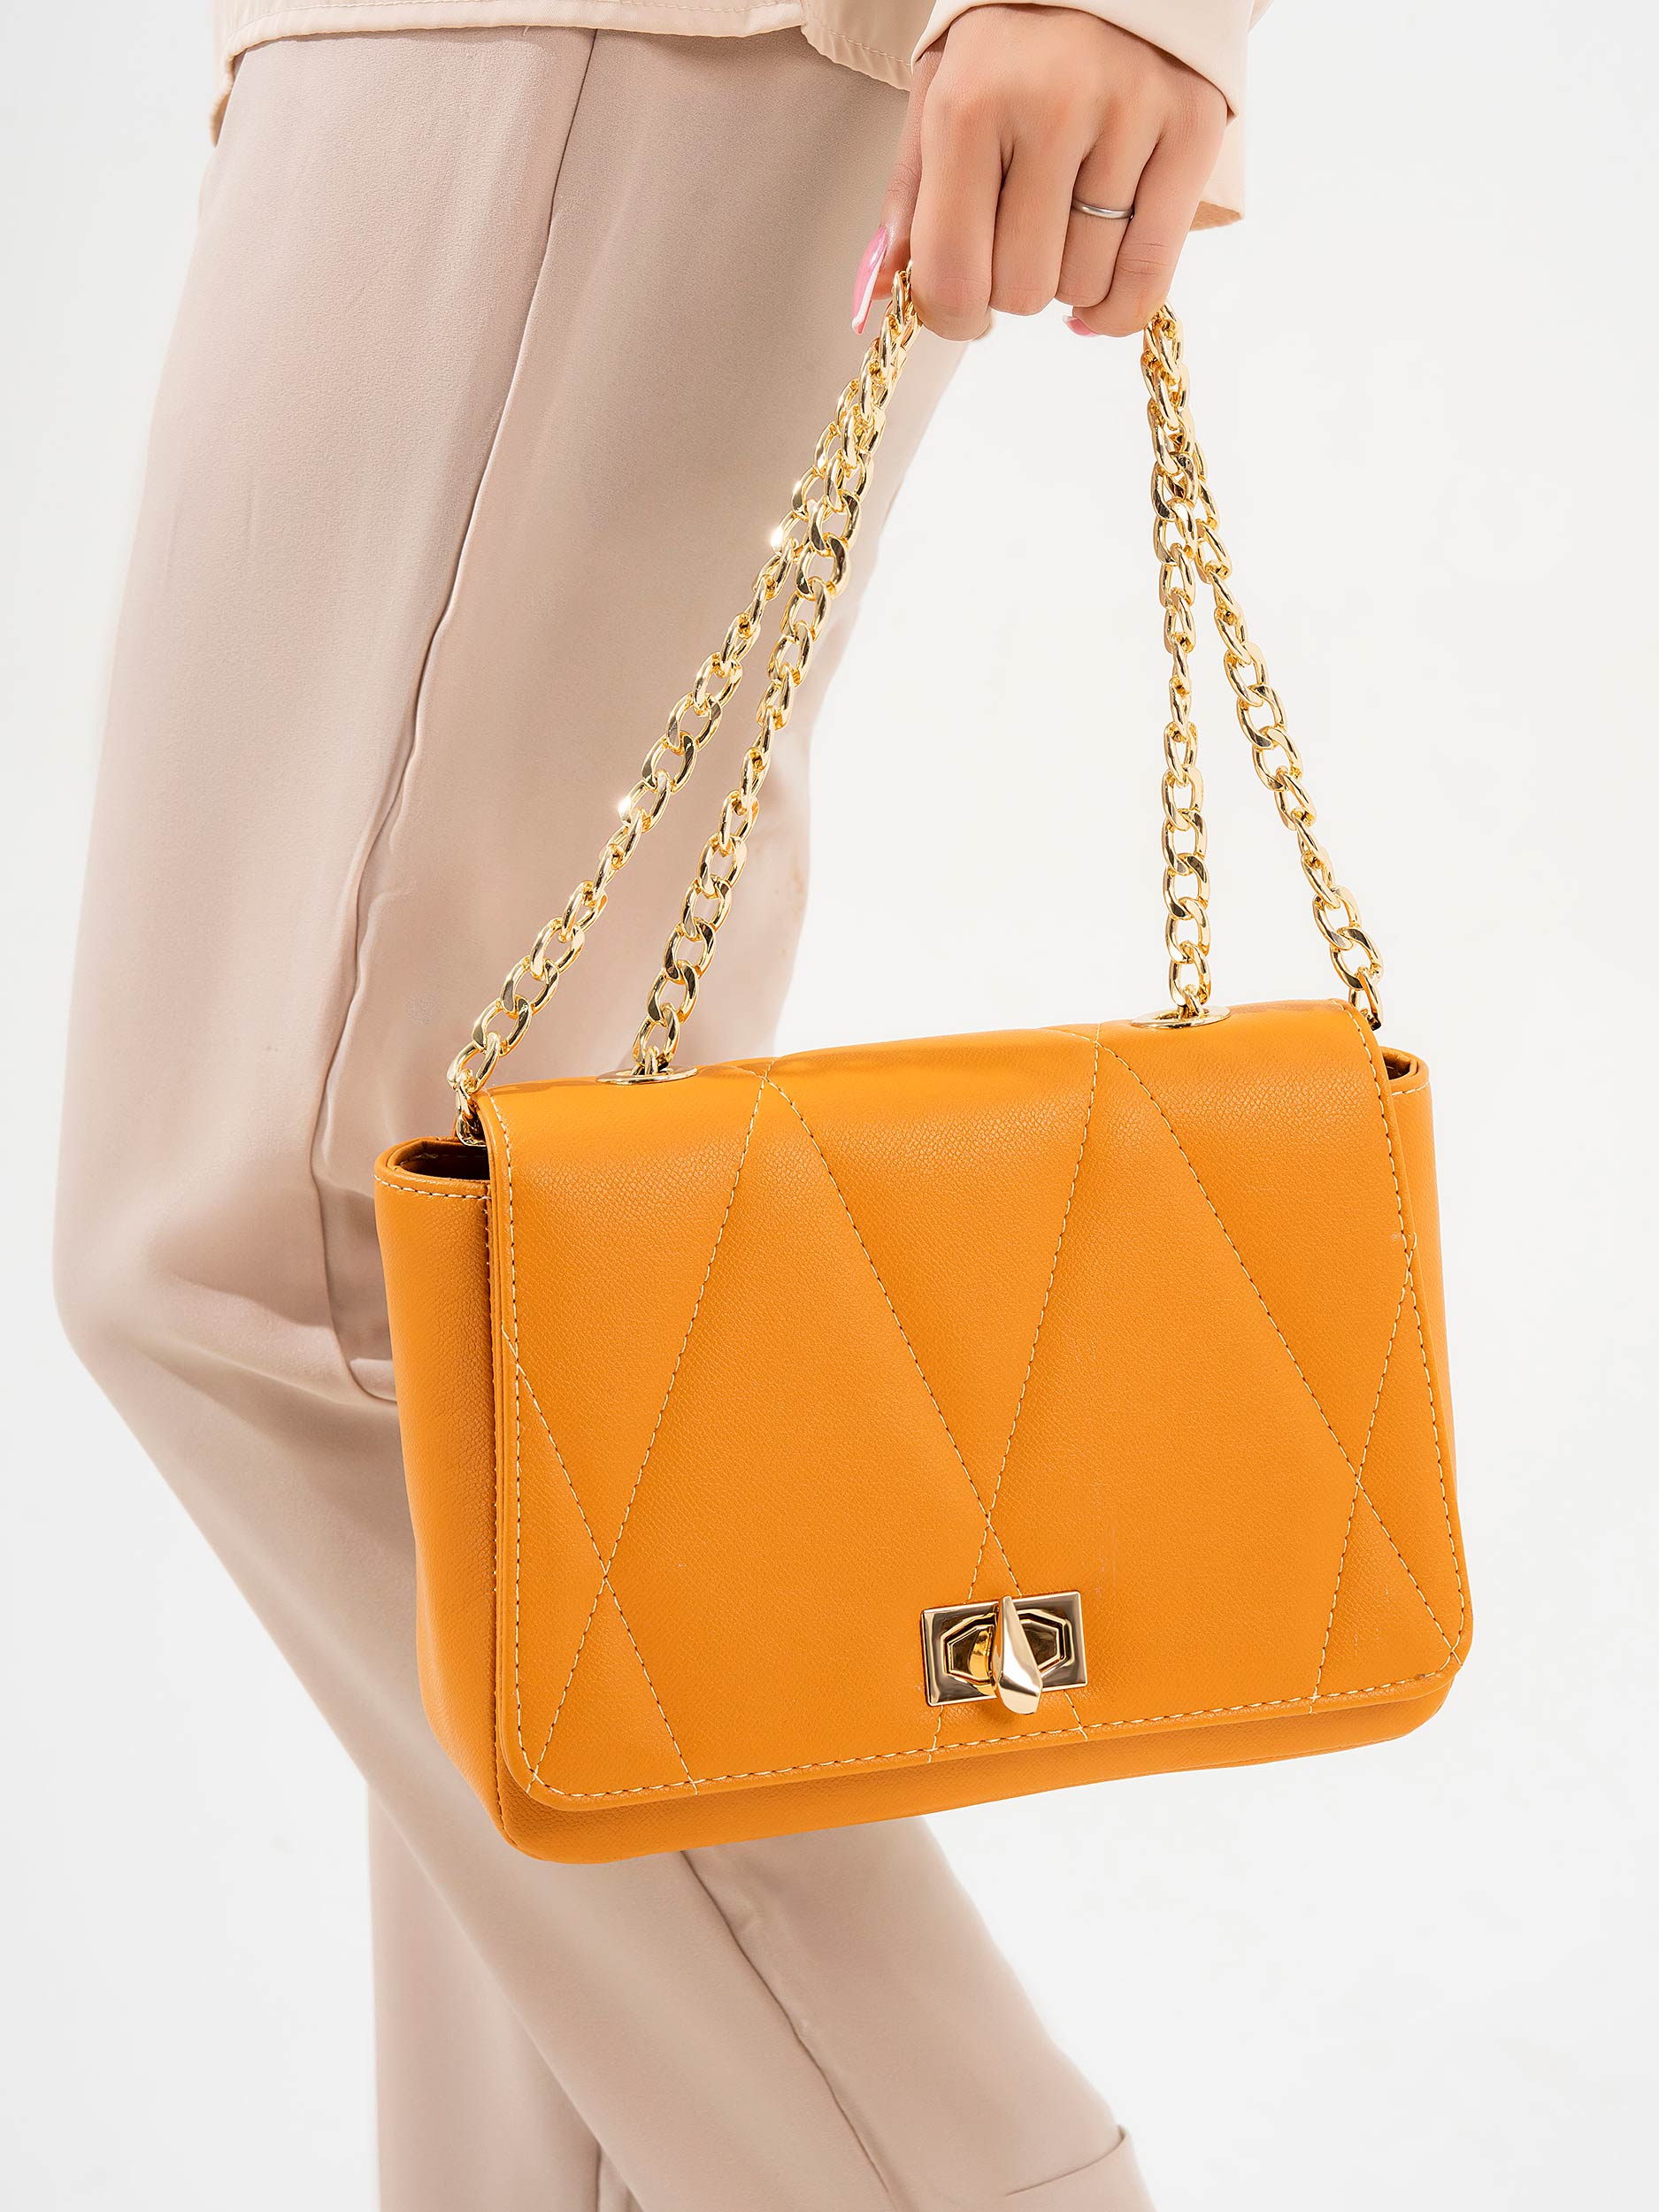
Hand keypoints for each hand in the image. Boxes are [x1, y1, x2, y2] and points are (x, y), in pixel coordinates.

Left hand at [851, 7, 1225, 340]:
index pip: (953, 274)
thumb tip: (881, 292)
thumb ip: (911, 199)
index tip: (961, 308)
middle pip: (1023, 290)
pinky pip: (1150, 275)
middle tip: (1018, 245)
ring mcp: (1131, 115)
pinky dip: (1120, 307)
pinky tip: (1101, 298)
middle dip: (1012, 286)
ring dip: (1069, 284)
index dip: (952, 317)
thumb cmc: (1010, 42)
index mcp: (970, 103)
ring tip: (1065, 231)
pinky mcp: (1193, 127)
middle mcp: (1054, 105)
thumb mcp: (940, 98)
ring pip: (1086, 285)